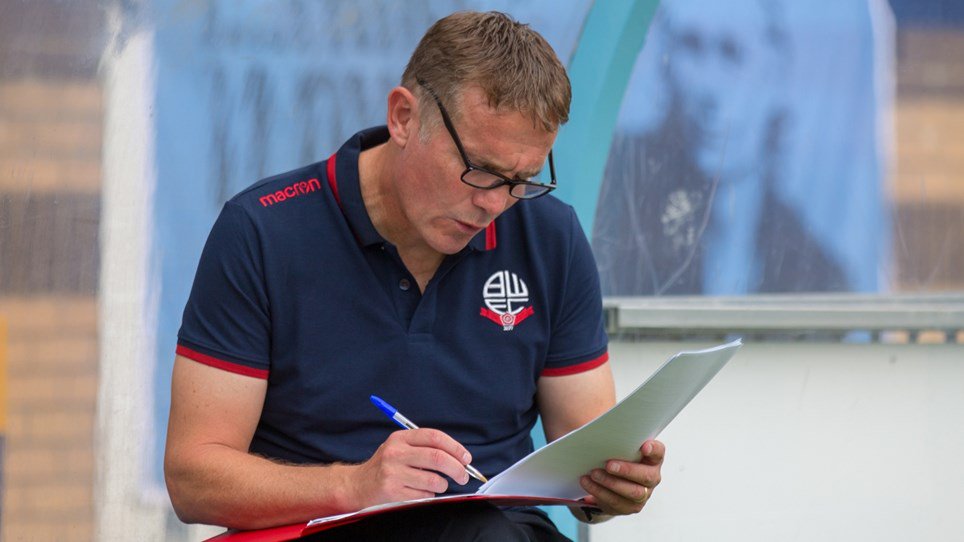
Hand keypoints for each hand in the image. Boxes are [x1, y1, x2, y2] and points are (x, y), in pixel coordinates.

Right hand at [346, 429, 472, 508]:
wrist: (358, 485)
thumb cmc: (385, 466)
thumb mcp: (399, 447)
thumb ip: (425, 447)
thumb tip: (459, 456)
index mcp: (400, 438)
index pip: (435, 437)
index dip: (455, 447)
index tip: (466, 458)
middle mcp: (396, 452)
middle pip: (438, 458)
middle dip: (458, 468)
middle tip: (463, 476)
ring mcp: (393, 472)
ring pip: (434, 480)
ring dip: (442, 484)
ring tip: (437, 484)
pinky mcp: (392, 491)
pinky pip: (424, 495)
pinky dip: (429, 495)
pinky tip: (420, 491)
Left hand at [578, 439, 664, 516]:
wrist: (611, 483)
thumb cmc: (616, 458)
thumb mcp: (619, 448)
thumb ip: (617, 441)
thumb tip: (599, 432)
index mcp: (652, 459)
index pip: (658, 452)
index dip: (653, 449)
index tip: (644, 446)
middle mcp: (652, 477)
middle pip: (646, 476)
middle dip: (626, 470)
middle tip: (608, 465)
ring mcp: (644, 494)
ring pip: (632, 492)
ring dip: (610, 482)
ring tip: (593, 473)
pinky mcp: (630, 507)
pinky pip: (616, 501)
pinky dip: (599, 491)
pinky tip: (587, 482)